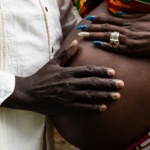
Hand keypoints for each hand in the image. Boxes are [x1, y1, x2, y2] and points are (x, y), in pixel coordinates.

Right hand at [1, 40, 123, 114]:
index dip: (102, 71)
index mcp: (68, 72)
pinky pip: (82, 108)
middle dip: (109, 83)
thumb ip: (66, 54)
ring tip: (117, 96)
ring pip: (90, 95)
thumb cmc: (40, 77)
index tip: (113, 72)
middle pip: (93, 82)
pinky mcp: (65, 107)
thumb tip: (76, 42)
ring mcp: (68, 96)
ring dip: (104, 95)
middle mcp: (70, 83)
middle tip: (122, 84)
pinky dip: (93, 107)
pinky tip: (104, 107)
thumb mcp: (52, 63)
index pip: (88, 70)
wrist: (27, 93)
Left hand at [77, 13, 149, 55]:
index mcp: (131, 21)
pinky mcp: (134, 49)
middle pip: (105, 28)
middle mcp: (128, 29)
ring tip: (82, 36)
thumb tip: (120, 13)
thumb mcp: (147, 16)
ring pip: (107, 37)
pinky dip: (105, 46)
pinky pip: (116, 48)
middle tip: (79, 29)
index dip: (98, 20)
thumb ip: (132, 16)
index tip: (88, 19)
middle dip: (91, 28)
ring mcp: (130, 39)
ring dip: (93, 36)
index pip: (110, 20)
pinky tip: (96, 45)